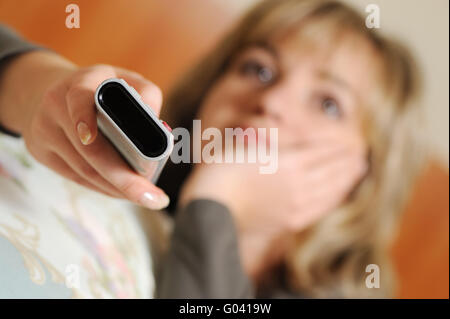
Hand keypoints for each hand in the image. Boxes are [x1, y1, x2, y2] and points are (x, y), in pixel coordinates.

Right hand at [0, 51, 168, 209]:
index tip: (91, 138)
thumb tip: (160, 129)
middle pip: (89, 149)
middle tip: (152, 197)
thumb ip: (146, 95)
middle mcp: (56, 105)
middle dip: (123, 178)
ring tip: (147, 198)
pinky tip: (124, 194)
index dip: (84, 118)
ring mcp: (45, 130)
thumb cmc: (101, 89)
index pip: (79, 98)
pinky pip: (76, 177)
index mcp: (80, 82)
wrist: (50, 92)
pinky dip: (103, 188)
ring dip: (117, 188)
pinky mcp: (41, 152)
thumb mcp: (124, 80)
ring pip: (83, 169)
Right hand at [179, 135, 367, 236]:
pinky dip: (333, 200)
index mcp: (289, 163)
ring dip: (346, 180)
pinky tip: (337, 196)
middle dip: (348, 163)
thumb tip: (300, 146)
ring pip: (329, 190)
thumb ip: (278, 146)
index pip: (322, 153)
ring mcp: (294, 206)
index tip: (350, 143)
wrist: (209, 206)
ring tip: (358, 171)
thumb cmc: (222, 170)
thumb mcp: (250, 147)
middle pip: (331, 171)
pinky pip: (318, 209)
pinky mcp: (287, 222)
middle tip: (362, 156)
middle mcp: (298, 185)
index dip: (338, 147)